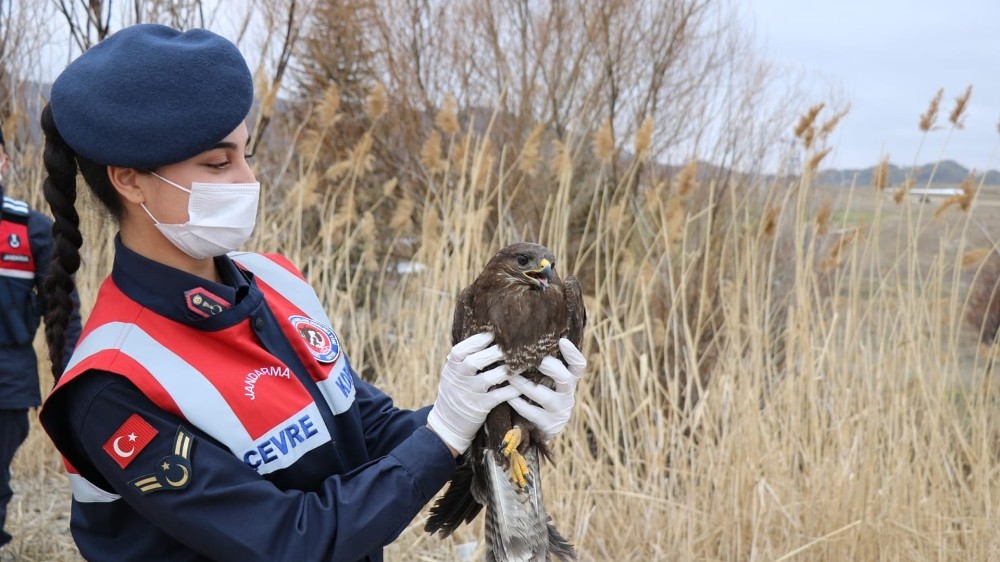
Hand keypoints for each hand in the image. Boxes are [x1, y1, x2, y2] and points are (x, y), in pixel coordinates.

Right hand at [427, 333, 519, 453]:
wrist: (448, 424)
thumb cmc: (455, 392)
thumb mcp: (453, 374)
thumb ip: (464, 359)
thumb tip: (485, 337)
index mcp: (451, 368)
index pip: (460, 351)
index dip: (476, 341)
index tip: (492, 334)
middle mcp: (458, 379)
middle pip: (475, 362)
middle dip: (494, 352)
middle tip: (512, 345)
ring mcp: (469, 394)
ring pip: (489, 378)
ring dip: (507, 369)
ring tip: (523, 361)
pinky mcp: (480, 407)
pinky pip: (499, 396)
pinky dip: (512, 389)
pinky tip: (523, 383)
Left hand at [508, 338, 584, 438]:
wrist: (542, 427)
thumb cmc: (542, 393)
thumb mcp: (548, 380)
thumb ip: (545, 364)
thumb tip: (528, 337)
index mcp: (570, 380)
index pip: (578, 365)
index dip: (572, 353)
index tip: (561, 340)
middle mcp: (568, 394)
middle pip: (565, 378)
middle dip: (549, 367)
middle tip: (531, 359)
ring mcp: (559, 410)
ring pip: (544, 396)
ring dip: (524, 384)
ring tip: (509, 376)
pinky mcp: (548, 424)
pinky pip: (531, 412)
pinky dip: (518, 403)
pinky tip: (507, 396)